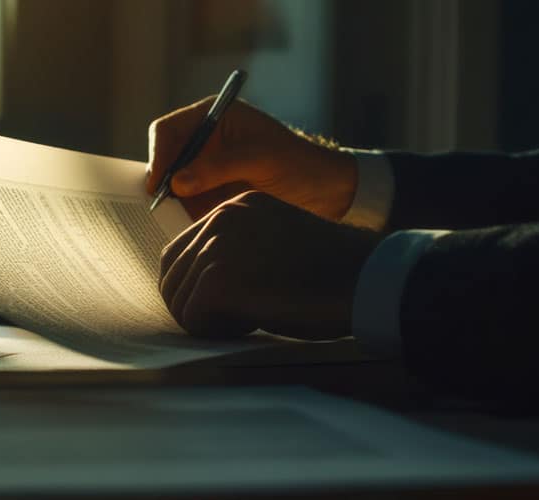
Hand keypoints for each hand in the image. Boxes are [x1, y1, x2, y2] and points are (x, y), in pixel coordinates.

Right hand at [147, 97, 356, 219]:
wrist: (326, 194)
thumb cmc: (298, 163)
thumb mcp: (261, 158)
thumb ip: (219, 166)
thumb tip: (177, 183)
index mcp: (213, 119)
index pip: (168, 130)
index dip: (159, 154)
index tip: (158, 182)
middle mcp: (203, 144)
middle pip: (164, 159)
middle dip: (158, 181)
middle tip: (159, 206)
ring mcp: (205, 172)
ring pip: (170, 187)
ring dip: (168, 204)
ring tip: (173, 221)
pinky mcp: (210, 199)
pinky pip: (185, 208)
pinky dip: (181, 219)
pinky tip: (188, 229)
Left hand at [159, 191, 381, 339]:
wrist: (366, 278)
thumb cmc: (332, 273)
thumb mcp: (276, 245)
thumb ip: (238, 251)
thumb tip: (197, 285)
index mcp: (236, 206)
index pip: (181, 251)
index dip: (194, 287)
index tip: (224, 305)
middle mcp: (222, 218)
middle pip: (172, 275)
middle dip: (196, 306)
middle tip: (237, 317)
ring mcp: (218, 246)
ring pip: (179, 300)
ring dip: (209, 320)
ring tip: (251, 318)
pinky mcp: (221, 278)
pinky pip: (193, 319)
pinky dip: (217, 332)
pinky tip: (253, 324)